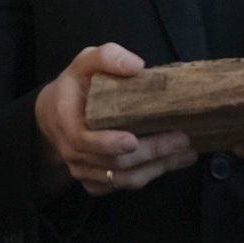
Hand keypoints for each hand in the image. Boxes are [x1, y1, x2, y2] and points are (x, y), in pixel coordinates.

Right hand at [34, 44, 197, 195]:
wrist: (57, 113)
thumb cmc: (78, 84)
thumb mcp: (87, 61)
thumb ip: (107, 57)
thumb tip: (135, 66)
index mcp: (66, 119)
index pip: (83, 140)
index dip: (107, 143)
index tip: (132, 140)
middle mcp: (71, 150)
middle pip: (113, 163)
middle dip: (150, 152)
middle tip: (181, 139)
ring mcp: (82, 169)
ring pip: (123, 179)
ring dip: (158, 167)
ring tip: (187, 152)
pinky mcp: (95, 181)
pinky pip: (123, 185)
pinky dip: (151, 174)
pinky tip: (173, 161)